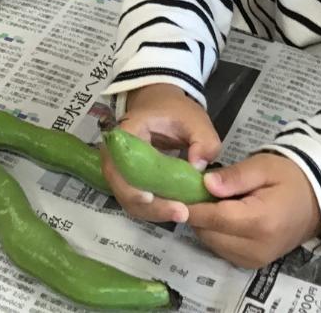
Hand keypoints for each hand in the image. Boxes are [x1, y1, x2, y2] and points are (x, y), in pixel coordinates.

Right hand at [100, 83, 220, 224]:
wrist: (161, 106)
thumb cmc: (176, 112)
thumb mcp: (195, 118)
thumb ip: (203, 139)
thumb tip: (198, 167)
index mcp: (127, 132)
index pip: (119, 164)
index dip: (130, 185)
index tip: (150, 198)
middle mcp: (116, 154)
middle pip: (123, 188)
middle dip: (150, 206)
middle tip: (180, 212)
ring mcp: (121, 169)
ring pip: (129, 199)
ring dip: (153, 212)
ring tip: (181, 213)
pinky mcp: (130, 180)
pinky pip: (136, 201)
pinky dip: (154, 209)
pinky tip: (175, 210)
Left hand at [187, 152, 320, 268]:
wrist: (318, 200)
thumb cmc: (290, 177)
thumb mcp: (263, 166)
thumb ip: (234, 176)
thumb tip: (205, 184)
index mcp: (259, 221)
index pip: (212, 218)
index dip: (190, 205)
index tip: (176, 189)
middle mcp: (255, 247)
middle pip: (207, 233)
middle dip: (198, 212)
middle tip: (197, 189)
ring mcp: (254, 260)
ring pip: (211, 243)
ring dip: (206, 223)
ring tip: (214, 200)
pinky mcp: (252, 264)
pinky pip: (221, 249)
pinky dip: (216, 233)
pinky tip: (225, 215)